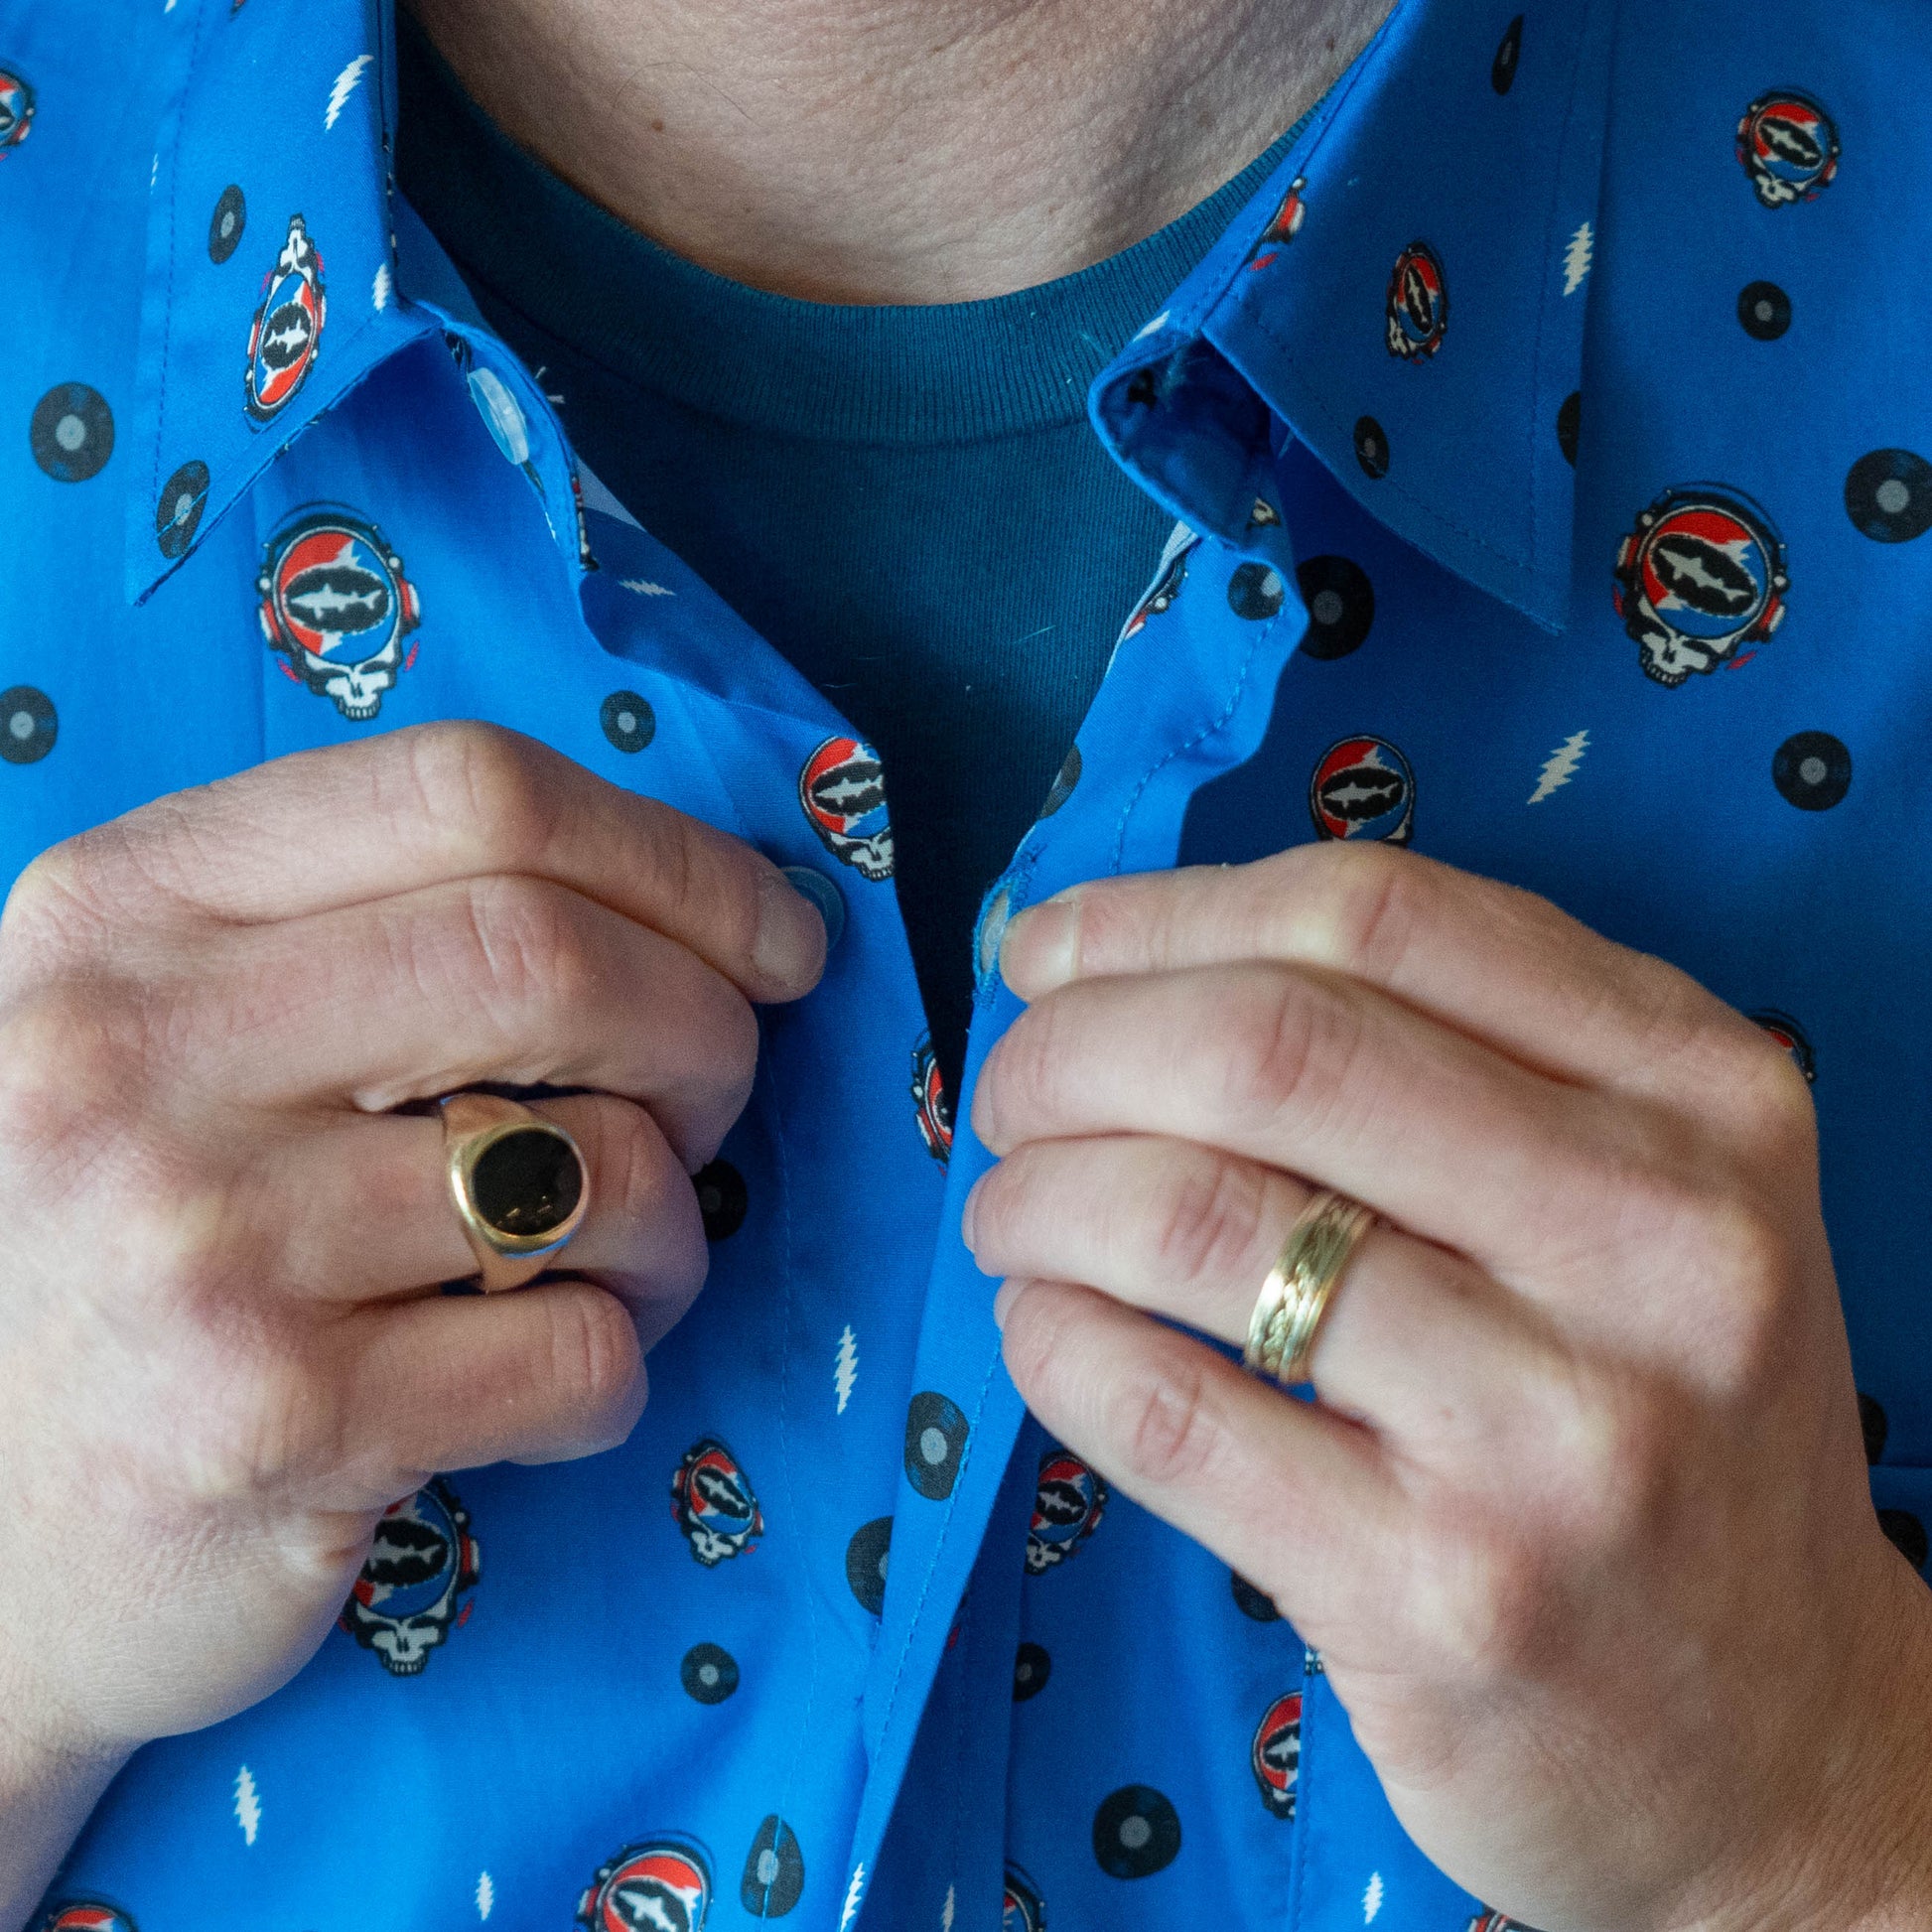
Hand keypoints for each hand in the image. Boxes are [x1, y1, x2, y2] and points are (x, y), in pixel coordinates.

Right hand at [0, 723, 822, 1914]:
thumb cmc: (131, 1248)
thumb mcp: (181, 1032)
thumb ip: (377, 928)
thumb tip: (696, 902)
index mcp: (127, 905)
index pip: (471, 791)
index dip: (676, 858)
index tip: (775, 940)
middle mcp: (138, 1049)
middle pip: (553, 953)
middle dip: (708, 1031)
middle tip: (718, 1100)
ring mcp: (200, 1240)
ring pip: (604, 1166)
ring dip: (675, 1224)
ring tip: (617, 1263)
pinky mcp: (275, 1420)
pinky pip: (583, 1354)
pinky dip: (620, 1364)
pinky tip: (543, 1386)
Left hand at [967, 843, 1931, 1931]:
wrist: (1780, 1738)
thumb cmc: (1656, 1415)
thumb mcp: (1637, 1194)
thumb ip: (1444, 1048)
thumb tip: (1116, 955)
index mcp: (1704, 1093)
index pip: (1374, 914)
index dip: (1161, 912)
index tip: (1044, 953)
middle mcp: (1659, 1240)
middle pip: (1269, 1045)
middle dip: (1072, 1050)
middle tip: (1009, 1101)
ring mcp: (1557, 1429)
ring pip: (1194, 1217)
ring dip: (1038, 1198)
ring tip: (1012, 1221)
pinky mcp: (1445, 1594)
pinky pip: (1165, 1409)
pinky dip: (1051, 1342)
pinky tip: (1044, 1329)